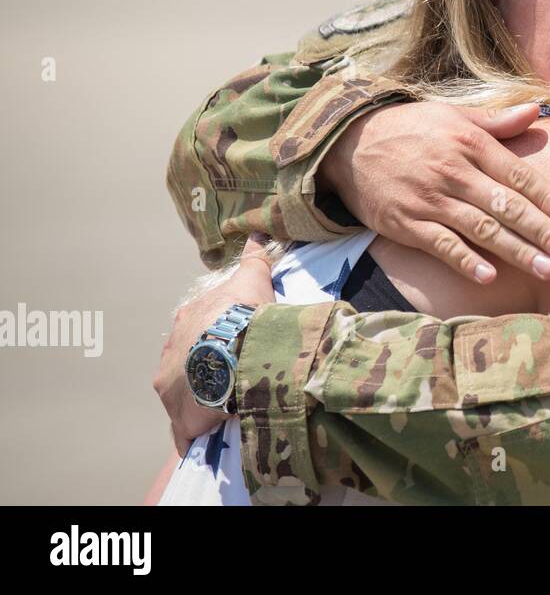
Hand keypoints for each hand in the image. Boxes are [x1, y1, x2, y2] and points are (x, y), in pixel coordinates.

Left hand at [153, 237, 275, 454]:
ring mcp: (171, 388)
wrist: (233, 350)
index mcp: (186, 321)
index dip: (212, 338)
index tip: (229, 345)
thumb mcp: (251, 279)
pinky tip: (212, 436)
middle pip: (184, 365)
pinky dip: (197, 433)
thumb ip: (254, 259)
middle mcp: (170, 353)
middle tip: (228, 378)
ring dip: (199, 402)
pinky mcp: (180, 417)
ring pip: (183, 397)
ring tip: (225, 408)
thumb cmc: (241, 314)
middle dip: (201, 372)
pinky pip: (187, 430)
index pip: (194, 330)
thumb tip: (259, 234)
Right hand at [317, 101, 549, 283]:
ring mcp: (430, 200)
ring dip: (517, 251)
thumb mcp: (452, 116)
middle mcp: (453, 172)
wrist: (348, 145)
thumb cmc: (410, 129)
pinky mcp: (406, 224)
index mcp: (469, 145)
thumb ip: (496, 122)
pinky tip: (490, 277)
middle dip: (543, 231)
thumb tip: (535, 111)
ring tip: (548, 269)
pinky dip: (465, 260)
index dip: (546, 197)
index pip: (516, 174)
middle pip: (506, 206)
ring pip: (481, 229)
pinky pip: (441, 245)